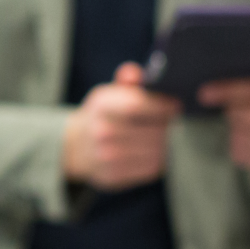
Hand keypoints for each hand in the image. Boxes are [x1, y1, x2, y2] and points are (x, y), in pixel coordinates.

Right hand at [62, 62, 181, 189]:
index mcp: (101, 107)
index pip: (138, 105)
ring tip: (162, 136)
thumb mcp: (108, 94)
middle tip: (170, 122)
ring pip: (155, 150)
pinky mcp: (115, 176)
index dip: (162, 106)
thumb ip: (126, 80)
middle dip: (167, 125)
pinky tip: (153, 150)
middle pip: (151, 130)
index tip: (175, 106)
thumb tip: (135, 72)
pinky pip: (151, 167)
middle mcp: (102, 132)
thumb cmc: (100, 116)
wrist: (74, 147)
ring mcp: (107, 157)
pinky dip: (158, 158)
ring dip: (164, 142)